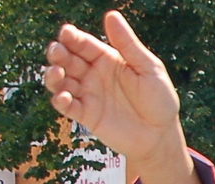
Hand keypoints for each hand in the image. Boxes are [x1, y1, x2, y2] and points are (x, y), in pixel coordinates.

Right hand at [44, 13, 187, 167]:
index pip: (83, 43)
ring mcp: (88, 94)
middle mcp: (93, 74)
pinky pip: (66, 106)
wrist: (160, 136)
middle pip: (67, 59)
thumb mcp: (148, 68)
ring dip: (53, 76)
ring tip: (58, 74)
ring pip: (60, 81)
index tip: (66, 33)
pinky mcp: (86, 115)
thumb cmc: (160, 100)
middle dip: (58, 53)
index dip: (72, 37)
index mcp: (107, 59)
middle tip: (57, 52)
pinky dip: (60, 100)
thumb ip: (128, 44)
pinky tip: (64, 97)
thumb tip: (111, 15)